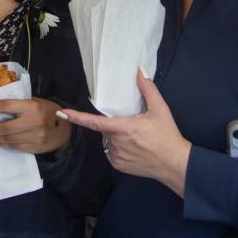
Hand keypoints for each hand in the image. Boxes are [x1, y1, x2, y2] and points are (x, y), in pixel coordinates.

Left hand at [0, 97, 71, 154]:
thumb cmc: (46, 111)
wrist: (64, 130)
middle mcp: (34, 122)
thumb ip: (17, 103)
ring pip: (6, 138)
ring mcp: (35, 137)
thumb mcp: (35, 101)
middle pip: (3, 126)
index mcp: (32, 106)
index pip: (5, 106)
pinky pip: (13, 146)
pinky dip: (2, 143)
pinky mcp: (34, 148)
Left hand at [57, 69, 190, 196]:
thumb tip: (140, 72)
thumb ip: (148, 89)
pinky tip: (135, 149)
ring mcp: (116, 156)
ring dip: (117, 137)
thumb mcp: (160, 110)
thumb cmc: (167, 136)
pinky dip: (119, 148)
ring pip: (109, 141)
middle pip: (106, 129)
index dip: (77, 117)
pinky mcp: (119, 166)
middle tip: (135, 126)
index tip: (63, 113)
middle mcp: (116, 143)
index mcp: (123, 129)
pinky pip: (112, 152)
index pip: (94, 122)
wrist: (175, 164)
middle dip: (116, 124)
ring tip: (138, 139)